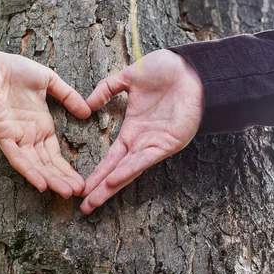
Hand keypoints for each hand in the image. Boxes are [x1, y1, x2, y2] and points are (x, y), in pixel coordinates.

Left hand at [0, 49, 90, 197]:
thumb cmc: (15, 70)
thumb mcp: (49, 81)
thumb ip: (67, 96)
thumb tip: (87, 111)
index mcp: (40, 126)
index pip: (55, 154)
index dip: (67, 168)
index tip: (82, 181)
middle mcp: (29, 135)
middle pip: (47, 164)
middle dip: (63, 179)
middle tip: (80, 193)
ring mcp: (16, 137)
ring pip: (35, 165)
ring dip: (50, 179)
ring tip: (66, 192)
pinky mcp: (3, 135)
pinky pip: (16, 157)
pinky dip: (28, 171)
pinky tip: (41, 184)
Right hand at [80, 50, 203, 213]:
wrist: (191, 67)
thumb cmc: (166, 70)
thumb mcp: (129, 77)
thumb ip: (107, 89)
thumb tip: (88, 104)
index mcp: (133, 129)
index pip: (111, 157)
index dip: (97, 172)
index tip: (82, 186)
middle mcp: (142, 141)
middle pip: (116, 170)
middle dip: (100, 189)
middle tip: (83, 206)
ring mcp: (154, 144)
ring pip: (128, 170)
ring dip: (111, 187)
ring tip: (93, 201)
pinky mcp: (168, 143)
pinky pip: (144, 160)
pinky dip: (129, 170)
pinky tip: (114, 180)